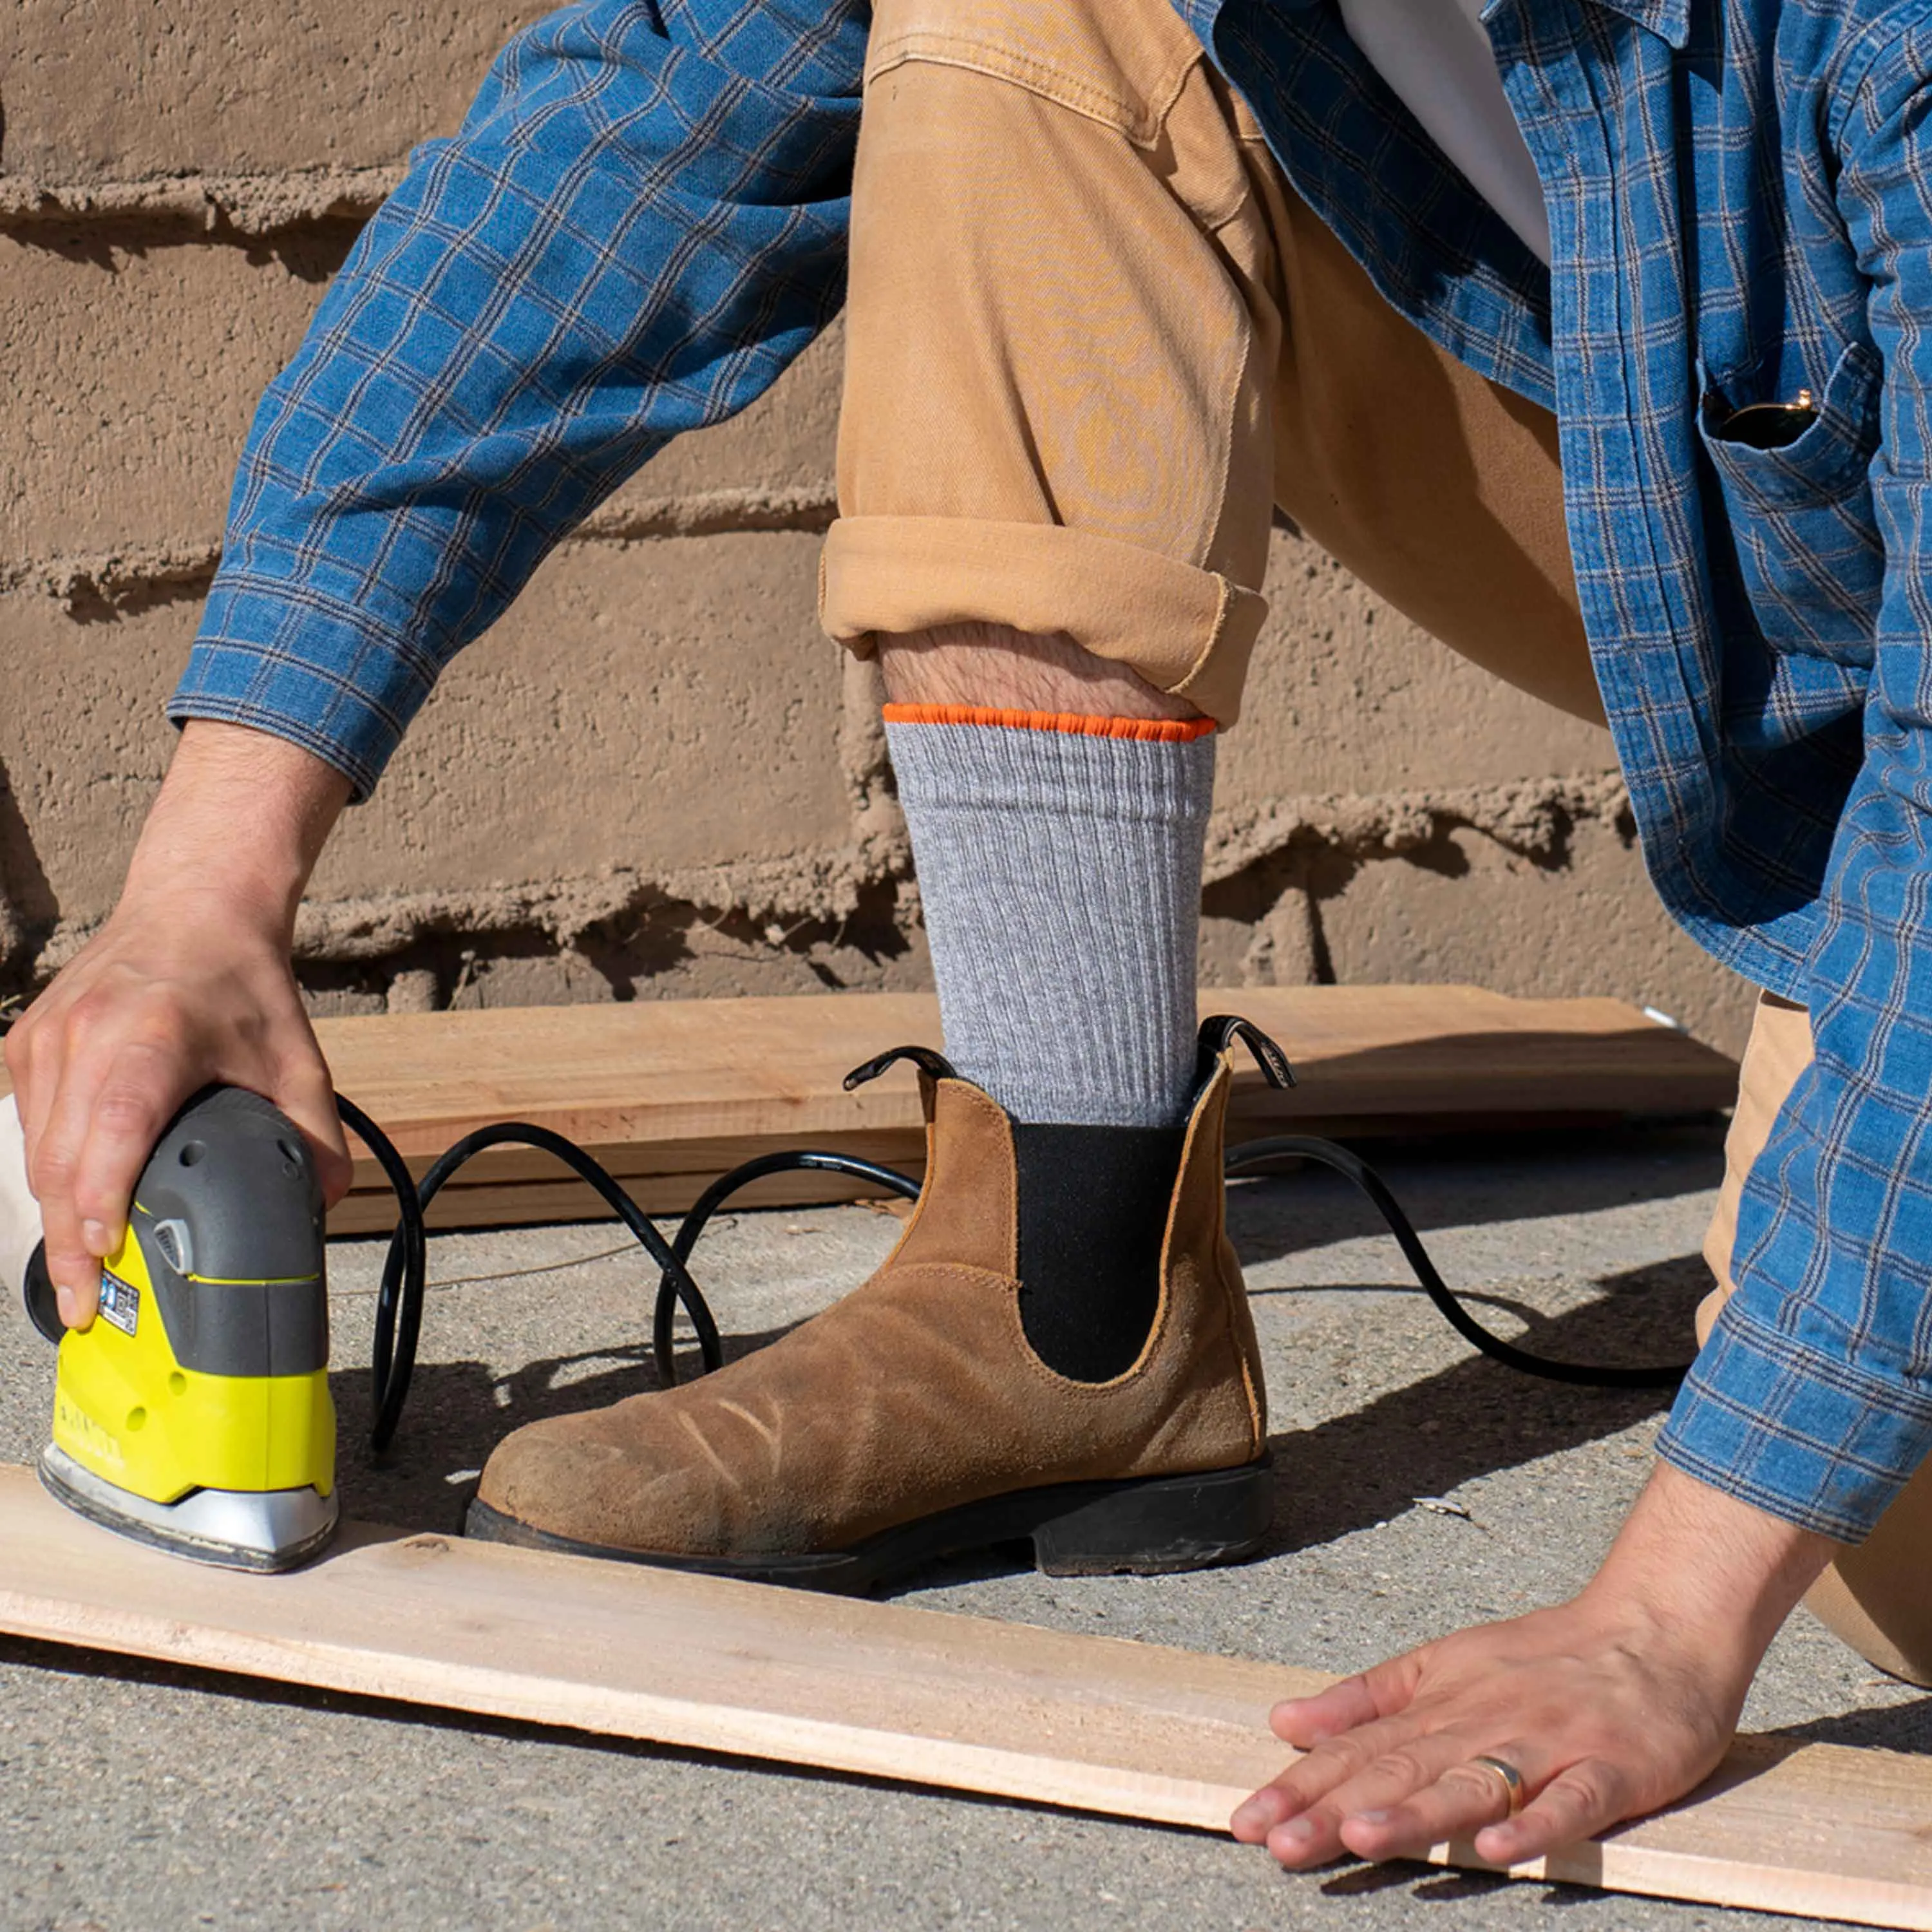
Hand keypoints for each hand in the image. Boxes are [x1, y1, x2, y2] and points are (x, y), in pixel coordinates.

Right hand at [4, 722, 351, 1327]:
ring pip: (33, 1153)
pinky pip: (25, 1128)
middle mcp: (85, 1036)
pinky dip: (45, 1175)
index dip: (100, 1203)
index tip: (101, 1263)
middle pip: (60, 1161)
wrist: (193, 908)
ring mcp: (45, 1039)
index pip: (111, 1133)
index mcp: (151, 1037)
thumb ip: (314, 1134)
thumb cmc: (243, 985)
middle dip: (69, 1243)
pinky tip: (72, 1212)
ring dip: (52, 1216)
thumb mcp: (296, 1058)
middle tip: (88, 1307)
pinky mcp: (24, 1044)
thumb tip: (326, 1203)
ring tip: (80, 1276)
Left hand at [1231, 1463, 1838, 1869]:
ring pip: (1471, 1785)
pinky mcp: (1609, 1770)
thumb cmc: (1543, 1658)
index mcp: (1439, 1704)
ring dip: (1414, 1814)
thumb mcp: (1442, 1665)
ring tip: (1359, 1839)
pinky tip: (1497, 1850)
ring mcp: (1545, 1746)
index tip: (1248, 1820)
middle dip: (1333, 1809)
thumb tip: (1285, 1722)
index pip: (1357, 1751)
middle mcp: (1481, 1723)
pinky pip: (1568, 1802)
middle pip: (1400, 1771)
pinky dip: (1532, 1825)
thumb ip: (1366, 1698)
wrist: (1654, 1630)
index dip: (1301, 1786)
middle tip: (1277, 1843)